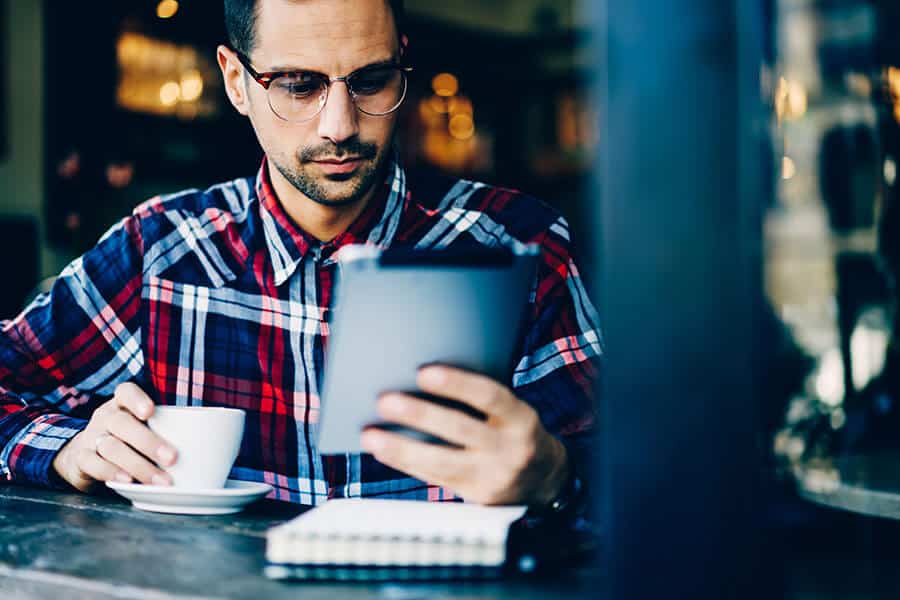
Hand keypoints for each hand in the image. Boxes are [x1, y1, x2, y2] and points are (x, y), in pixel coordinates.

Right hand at [51, 383, 177, 492]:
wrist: (84, 456)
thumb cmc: (127, 439)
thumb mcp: (142, 427)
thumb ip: (165, 429)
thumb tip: (208, 445)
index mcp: (122, 404)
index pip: (126, 392)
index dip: (137, 400)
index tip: (150, 412)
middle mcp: (105, 417)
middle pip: (123, 424)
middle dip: (149, 442)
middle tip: (173, 458)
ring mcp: (91, 437)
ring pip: (111, 447)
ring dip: (138, 465)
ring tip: (159, 480)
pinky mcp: (81, 459)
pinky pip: (93, 464)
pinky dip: (111, 473)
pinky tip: (127, 481)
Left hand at [360, 366, 569, 505]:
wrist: (546, 480)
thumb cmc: (514, 432)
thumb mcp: (511, 413)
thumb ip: (479, 401)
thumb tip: (422, 380)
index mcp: (521, 418)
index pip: (489, 396)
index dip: (456, 383)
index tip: (423, 373)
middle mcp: (511, 448)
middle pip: (460, 429)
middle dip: (419, 414)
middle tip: (384, 400)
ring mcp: (494, 477)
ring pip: (442, 462)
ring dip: (401, 447)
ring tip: (371, 435)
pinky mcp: (477, 498)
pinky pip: (436, 478)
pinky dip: (406, 464)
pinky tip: (384, 451)